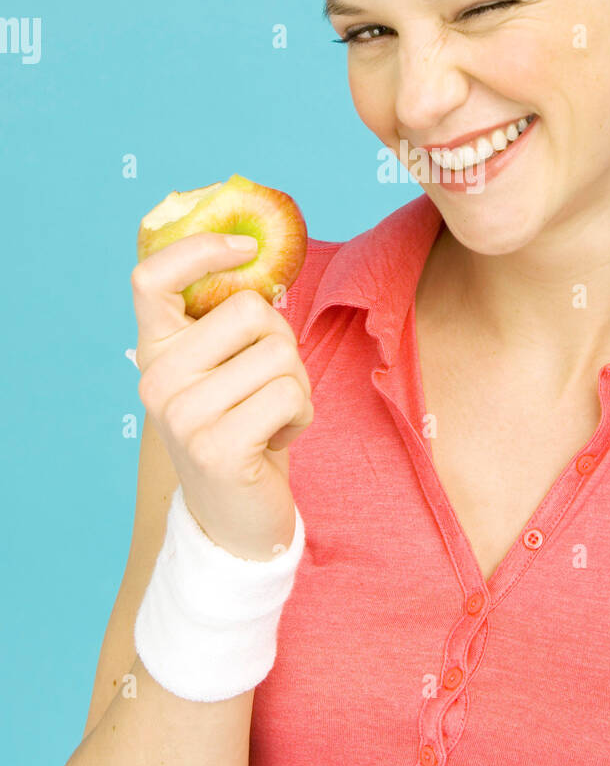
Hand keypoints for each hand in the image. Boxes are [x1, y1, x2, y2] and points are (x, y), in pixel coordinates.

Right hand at [131, 232, 312, 560]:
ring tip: (271, 416)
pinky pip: (290, 392)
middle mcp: (157, 379)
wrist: (235, 517)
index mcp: (155, 349)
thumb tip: (254, 253)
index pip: (151, 276)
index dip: (200, 248)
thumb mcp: (223, 366)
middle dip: (281, 340)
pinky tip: (277, 439)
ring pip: (278, 352)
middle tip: (268, 381)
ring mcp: (182, 415)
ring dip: (296, 383)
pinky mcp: (216, 448)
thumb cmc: (241, 424)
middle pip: (248, 309)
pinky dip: (301, 413)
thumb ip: (225, 318)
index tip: (246, 248)